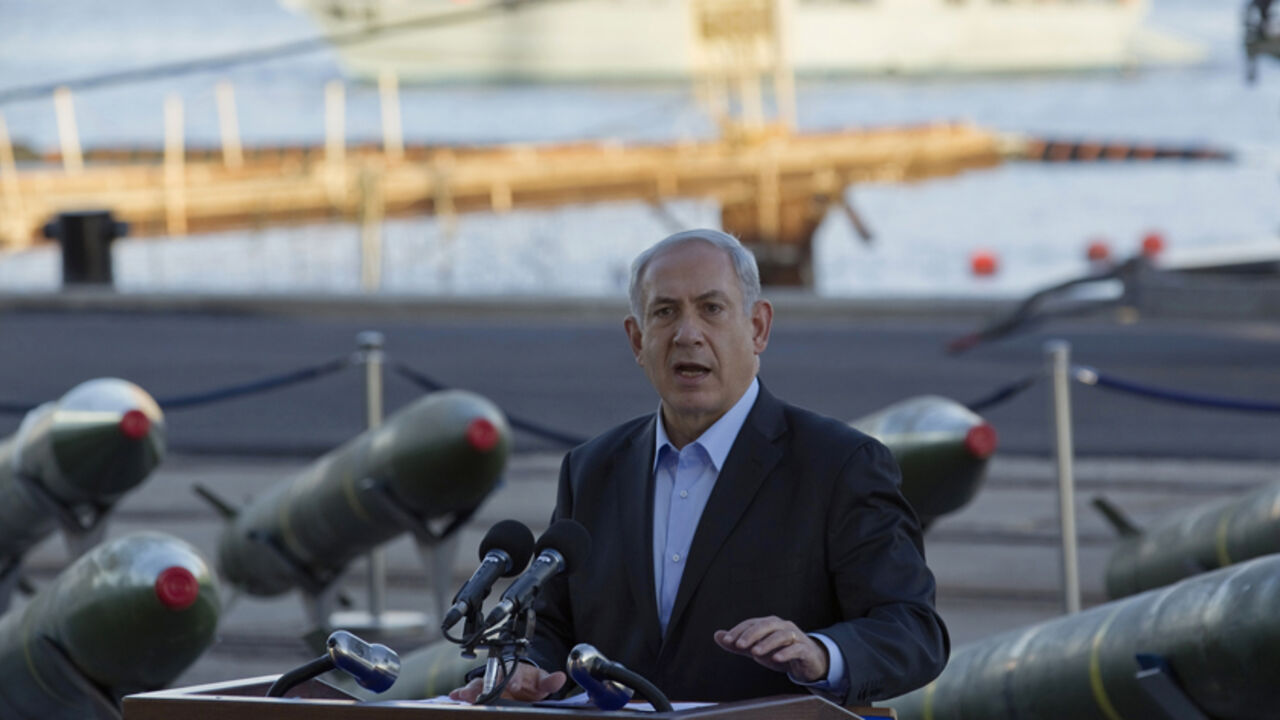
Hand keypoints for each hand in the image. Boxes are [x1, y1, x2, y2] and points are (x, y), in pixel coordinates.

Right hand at [448, 663, 565, 702]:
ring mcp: (488, 683)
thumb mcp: (541, 682)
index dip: (512, 680)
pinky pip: (469, 692)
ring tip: (462, 695)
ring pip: (477, 685)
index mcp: (515, 671)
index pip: (513, 674)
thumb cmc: (529, 682)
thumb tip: (561, 677)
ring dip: (469, 690)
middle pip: (490, 679)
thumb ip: (549, 681)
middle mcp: (499, 675)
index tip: (513, 686)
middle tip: (478, 693)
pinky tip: (454, 696)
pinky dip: (460, 693)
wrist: (520, 682)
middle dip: (484, 686)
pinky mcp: (480, 691)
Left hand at [714, 615, 829, 682]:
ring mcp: (796, 637)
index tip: (727, 640)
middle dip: (751, 634)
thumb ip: (738, 644)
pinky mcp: (805, 649)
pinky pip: (796, 648)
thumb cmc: (780, 652)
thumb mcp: (757, 649)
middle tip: (739, 645)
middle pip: (766, 625)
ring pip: (781, 635)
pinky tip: (776, 658)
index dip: (739, 630)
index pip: (752, 623)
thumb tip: (717, 635)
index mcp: (769, 624)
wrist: (807, 663)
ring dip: (767, 643)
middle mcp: (783, 626)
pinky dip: (786, 652)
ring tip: (755, 653)